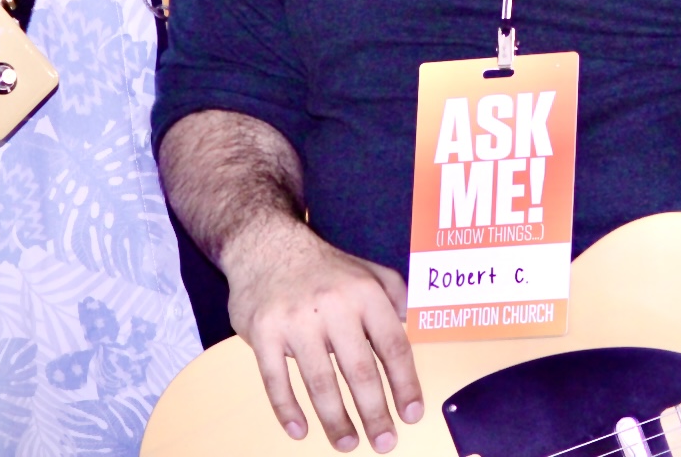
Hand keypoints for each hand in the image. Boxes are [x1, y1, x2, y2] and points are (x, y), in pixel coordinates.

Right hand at [223, 217, 422, 451]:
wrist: (265, 244)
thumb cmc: (324, 267)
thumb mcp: (369, 270)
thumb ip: (397, 298)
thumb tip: (417, 329)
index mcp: (364, 293)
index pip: (393, 346)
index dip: (406, 385)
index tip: (412, 415)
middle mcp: (333, 306)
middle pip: (359, 371)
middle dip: (375, 413)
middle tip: (385, 443)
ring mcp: (295, 320)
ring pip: (320, 382)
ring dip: (336, 420)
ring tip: (349, 444)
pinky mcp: (263, 332)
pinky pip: (276, 379)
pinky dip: (287, 409)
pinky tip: (301, 431)